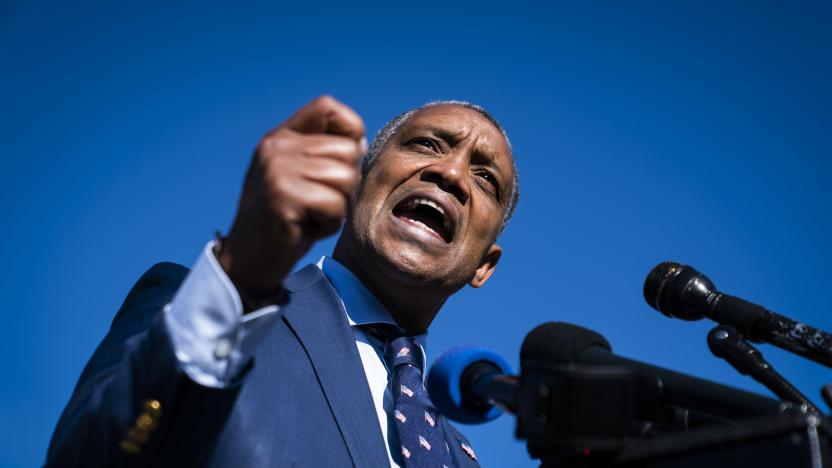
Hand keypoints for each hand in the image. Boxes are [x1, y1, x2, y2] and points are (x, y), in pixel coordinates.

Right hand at [218, 96, 365, 303]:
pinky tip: (305, 229)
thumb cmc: (284, 222)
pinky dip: (329, 225)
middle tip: (320, 204)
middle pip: (348, 150)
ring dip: (339, 207)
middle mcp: (276, 148)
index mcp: (280, 138)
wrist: (247, 262)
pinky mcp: (282, 197)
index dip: (349, 132)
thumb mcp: (301, 179)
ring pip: (346, 178)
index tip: (341, 163)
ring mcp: (276, 170)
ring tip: (311, 216)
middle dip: (346, 185)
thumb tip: (360, 142)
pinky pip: (335, 205)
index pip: (327, 107)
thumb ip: (325, 156)